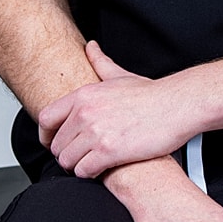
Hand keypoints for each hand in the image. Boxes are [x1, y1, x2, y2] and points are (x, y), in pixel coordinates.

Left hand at [39, 42, 199, 177]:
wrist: (177, 106)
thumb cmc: (151, 94)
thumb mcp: (120, 75)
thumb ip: (100, 62)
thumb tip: (90, 47)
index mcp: (83, 95)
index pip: (46, 118)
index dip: (46, 135)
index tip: (53, 142)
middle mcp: (85, 113)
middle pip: (56, 144)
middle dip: (66, 153)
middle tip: (79, 156)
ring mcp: (96, 133)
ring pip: (67, 160)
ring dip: (76, 166)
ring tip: (90, 164)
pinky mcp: (109, 152)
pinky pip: (84, 171)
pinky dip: (90, 174)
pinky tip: (101, 169)